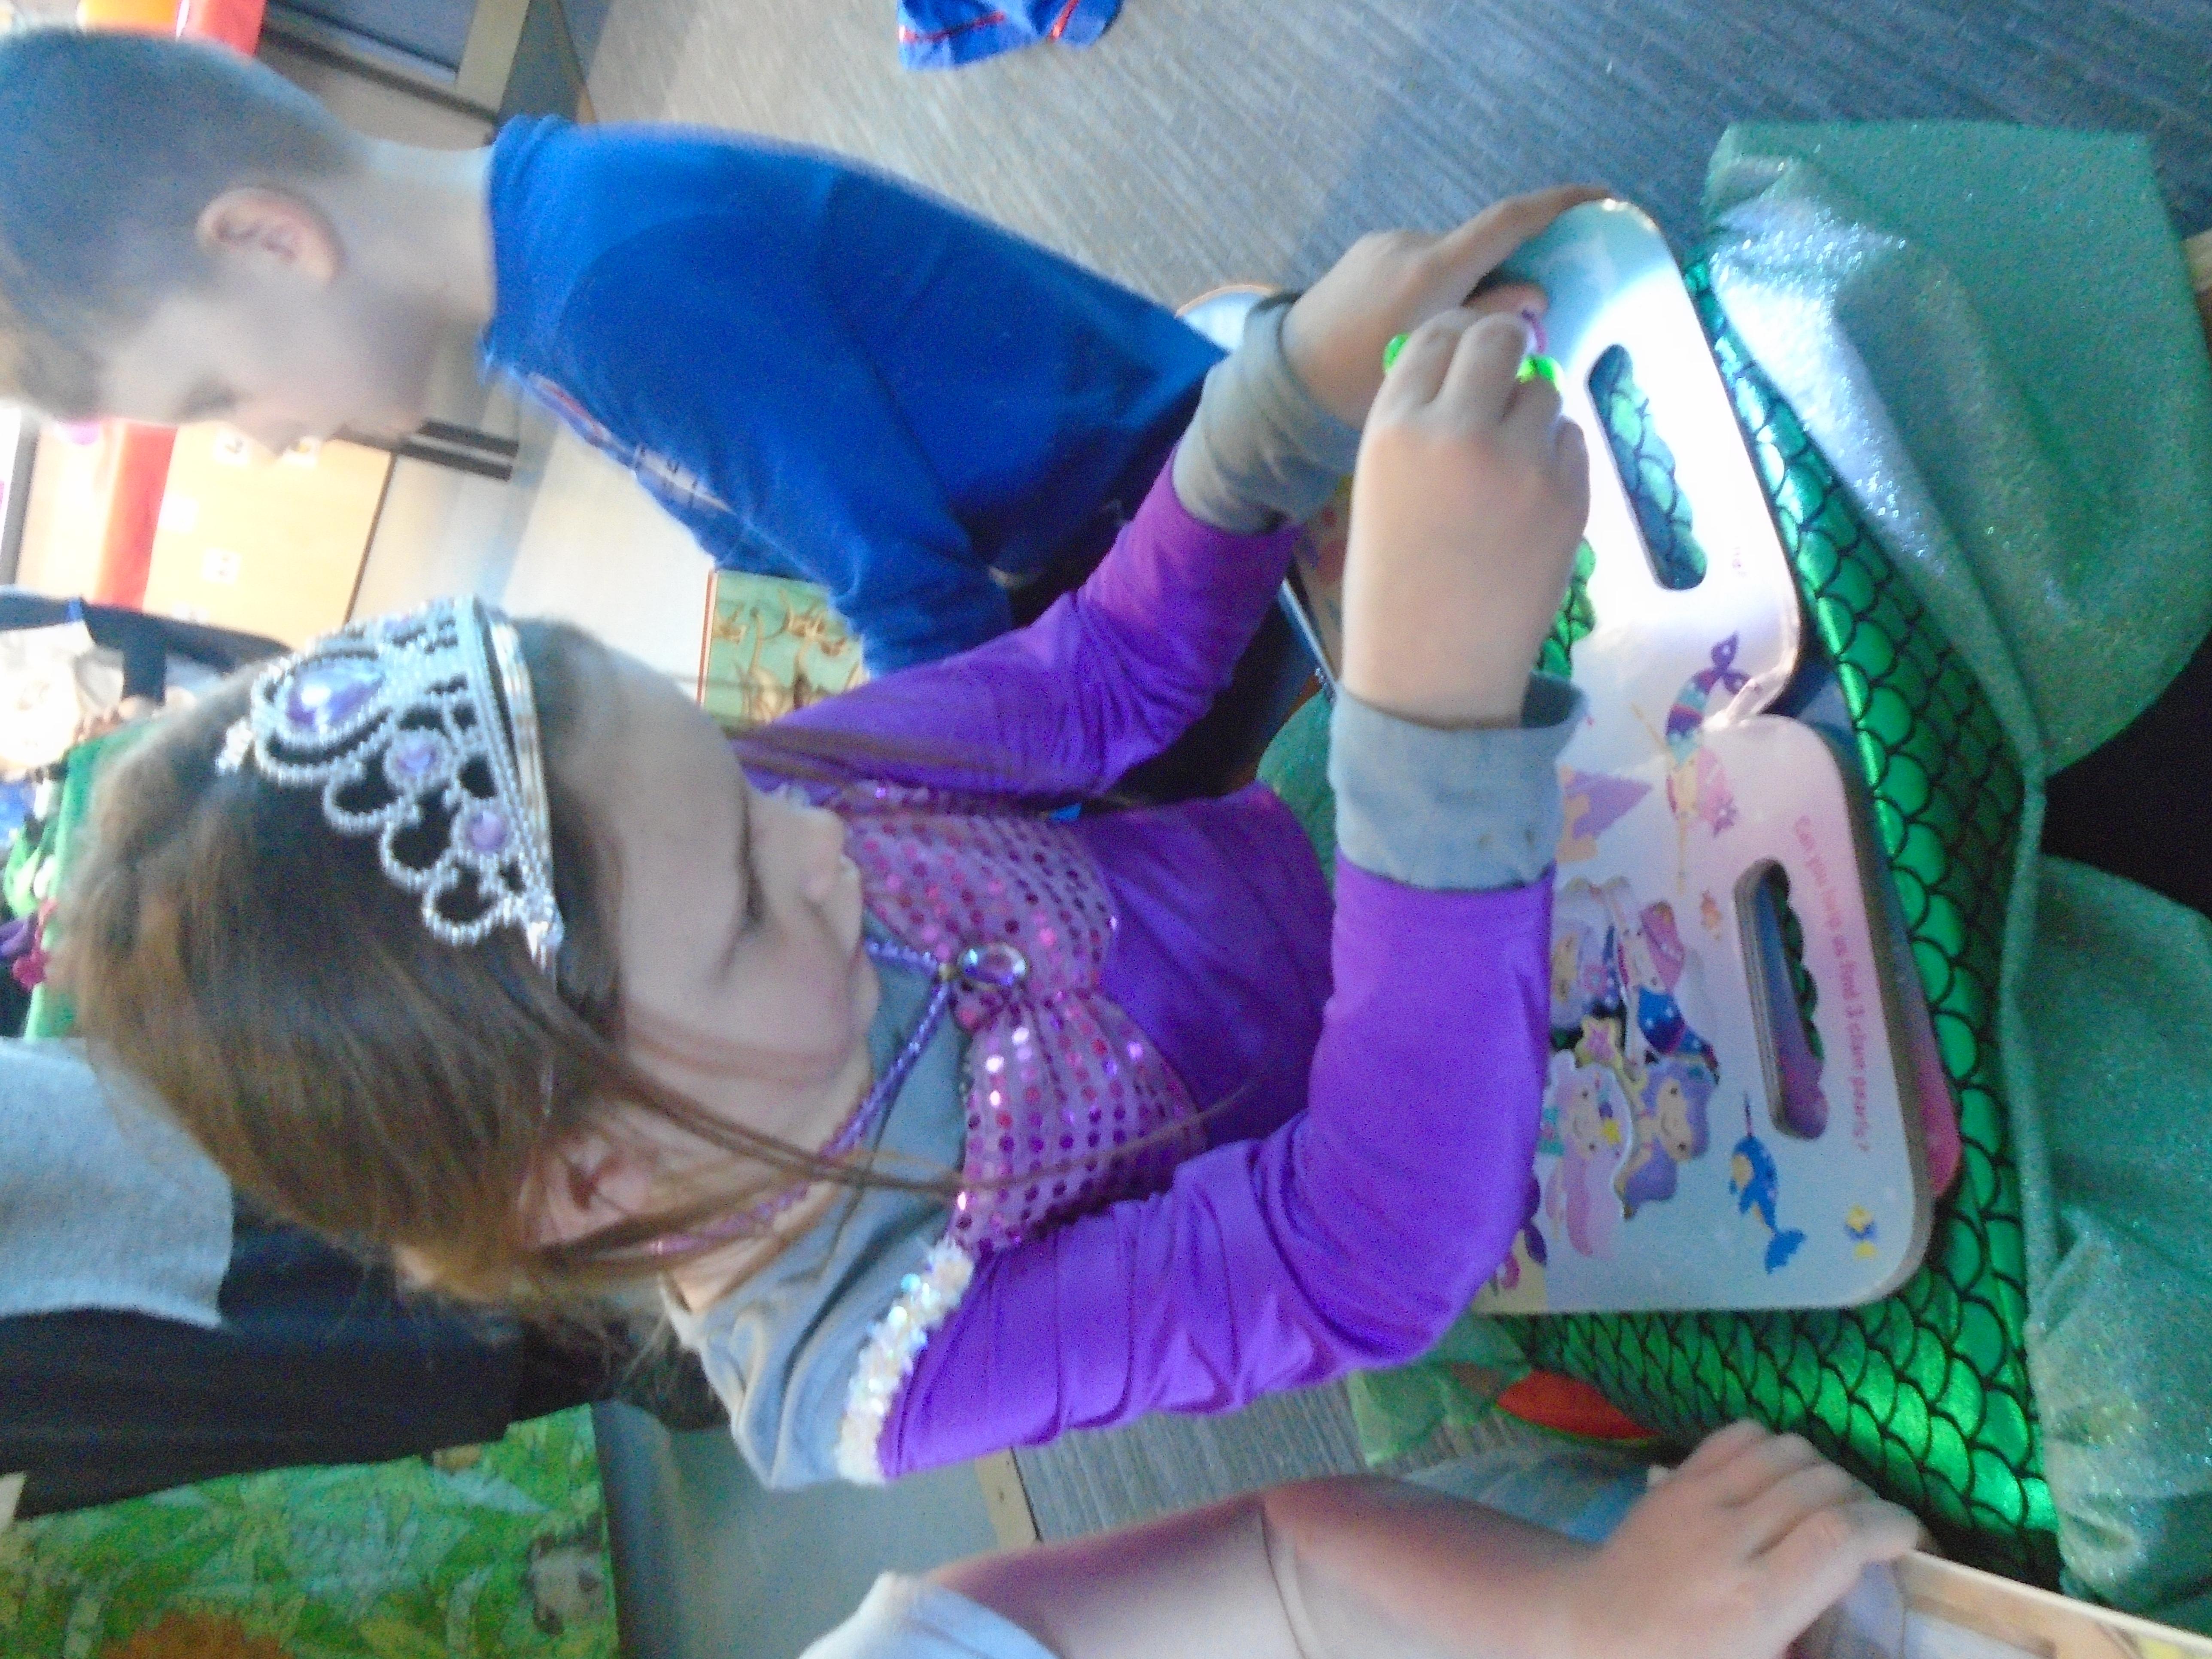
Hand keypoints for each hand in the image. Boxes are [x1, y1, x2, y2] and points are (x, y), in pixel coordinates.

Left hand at [1281, 185, 1607, 427]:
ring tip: (1458, 339)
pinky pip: (1422, 262)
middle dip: (1508, 271)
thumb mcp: (1428, 367)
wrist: (1280, 380)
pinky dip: (1439, 286)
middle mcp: (1409, 245)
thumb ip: (1486, 327)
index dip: (1559, 204)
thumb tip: (1535, 296)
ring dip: (1468, 285)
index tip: (1600, 199)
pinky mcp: (1368, 251)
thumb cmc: (1351, 388)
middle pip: (1481, 246)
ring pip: (1451, 257)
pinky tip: (1425, 328)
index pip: (1507, 221)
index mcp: (1429, 273)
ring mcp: (1384, 244)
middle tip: (1523, 316)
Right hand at [1338, 309, 1588, 726]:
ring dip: (1529, 413)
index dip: (1457, 339)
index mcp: (1394, 428)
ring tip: (1507, 465)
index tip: (1465, 358)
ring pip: (1543, 391)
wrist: (1433, 668)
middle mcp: (1458, 431)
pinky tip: (1528, 500)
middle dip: (1502, 353)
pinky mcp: (1569, 495)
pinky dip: (1554, 457)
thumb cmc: (1394, 578)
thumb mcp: (1379, 483)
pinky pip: (1571, 440)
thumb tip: (1472, 360)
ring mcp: (1521, 463)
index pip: (1438, 335)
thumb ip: (1417, 419)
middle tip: (1500, 384)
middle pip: (1499, 339)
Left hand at [1552, 1423, 1922, 1658]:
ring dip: (1825, 1471)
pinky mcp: (1676, 1478)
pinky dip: (1776, 1446)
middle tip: (1873, 1531)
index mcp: (1754, 1601)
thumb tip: (1875, 1636)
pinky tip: (1781, 1480)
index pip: (1838, 1536)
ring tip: (1830, 1507)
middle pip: (1823, 1485)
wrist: (1590, 1628)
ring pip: (1788, 1451)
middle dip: (1864, 1501)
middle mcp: (1728, 1540)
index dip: (1889, 1526)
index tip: (1911, 1541)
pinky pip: (1742, 1434)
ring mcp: (1696, 1499)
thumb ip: (1816, 1643)